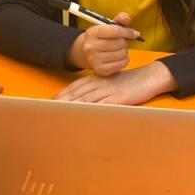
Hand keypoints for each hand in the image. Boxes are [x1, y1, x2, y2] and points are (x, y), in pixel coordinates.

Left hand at [55, 62, 175, 104]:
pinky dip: (90, 111)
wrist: (148, 77)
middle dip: (60, 103)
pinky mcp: (117, 99)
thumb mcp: (108, 81)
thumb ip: (93, 89)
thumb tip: (79, 99)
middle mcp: (98, 83)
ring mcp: (107, 91)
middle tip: (46, 112)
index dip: (59, 96)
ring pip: (84, 100)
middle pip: (75, 94)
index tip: (47, 105)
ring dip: (71, 108)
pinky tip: (81, 116)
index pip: (72, 88)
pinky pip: (101, 106)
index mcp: (94, 78)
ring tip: (58, 116)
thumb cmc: (127, 82)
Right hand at [66, 12, 139, 75]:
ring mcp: (94, 60)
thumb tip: (126, 17)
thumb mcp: (106, 26)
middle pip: (120, 43)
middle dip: (125, 42)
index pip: (115, 31)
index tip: (135, 34)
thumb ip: (118, 21)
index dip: (128, 32)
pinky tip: (119, 58)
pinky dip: (124, 60)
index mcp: (92, 32)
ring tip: (119, 50)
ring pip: (122, 54)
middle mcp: (91, 47)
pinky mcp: (100, 70)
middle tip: (121, 42)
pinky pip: (121, 64)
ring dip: (124, 51)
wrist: (84, 53)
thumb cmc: (99, 38)